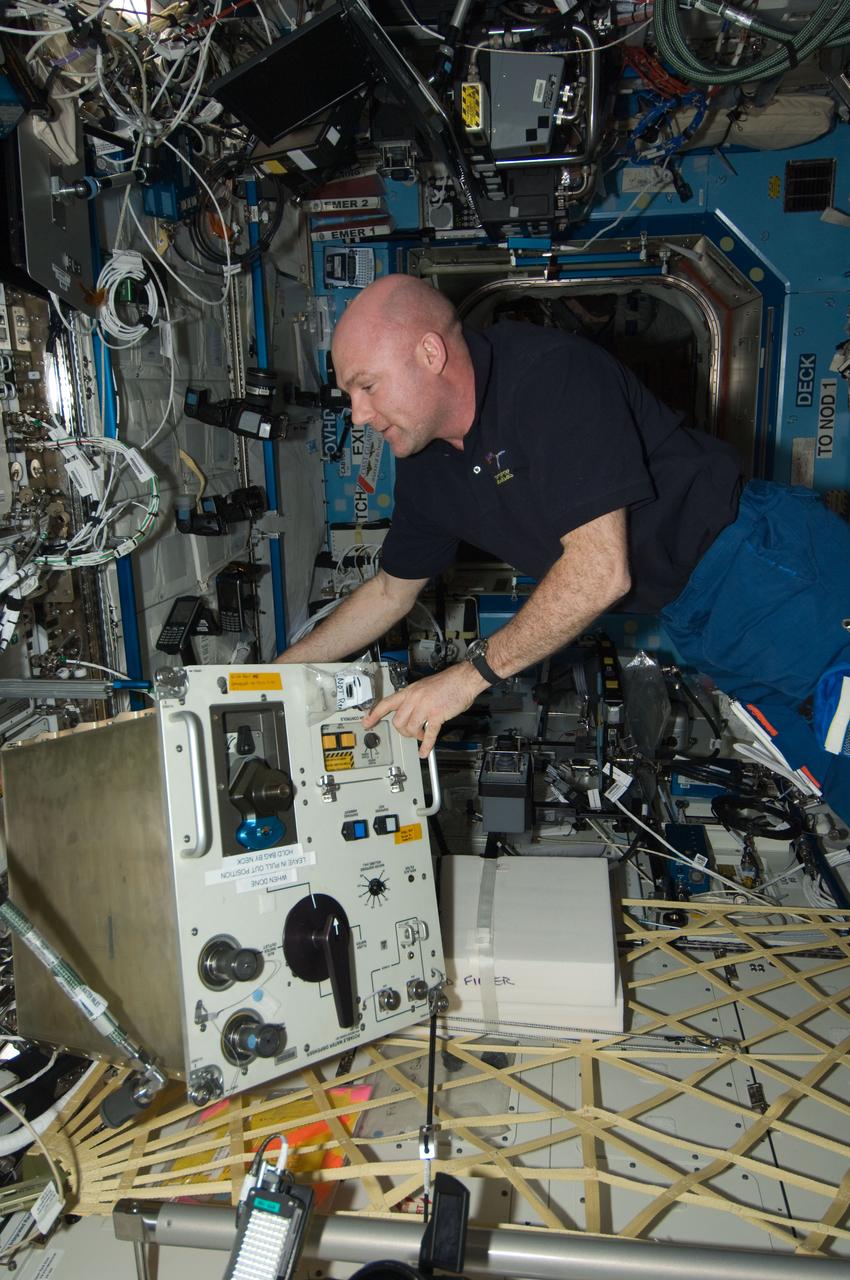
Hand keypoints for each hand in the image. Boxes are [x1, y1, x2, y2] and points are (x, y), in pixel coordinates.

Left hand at [364, 663, 485, 757]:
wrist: (464, 678)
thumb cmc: (448, 682)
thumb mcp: (424, 687)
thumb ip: (414, 699)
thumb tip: (410, 713)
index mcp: (409, 691)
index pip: (386, 703)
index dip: (374, 714)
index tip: (366, 723)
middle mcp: (414, 699)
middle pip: (397, 722)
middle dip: (403, 731)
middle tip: (411, 732)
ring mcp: (425, 707)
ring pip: (410, 729)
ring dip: (416, 736)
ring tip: (423, 734)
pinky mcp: (437, 715)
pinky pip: (428, 734)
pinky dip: (426, 746)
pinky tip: (425, 751)